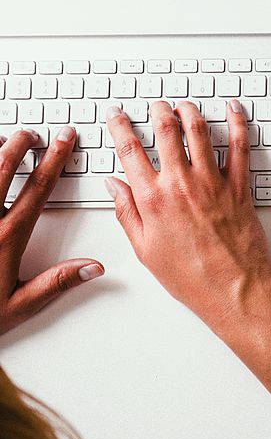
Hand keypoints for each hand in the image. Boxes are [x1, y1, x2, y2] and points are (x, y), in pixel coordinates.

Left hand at [0, 128, 103, 335]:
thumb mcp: (18, 304)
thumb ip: (57, 282)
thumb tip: (94, 267)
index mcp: (6, 237)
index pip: (38, 188)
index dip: (54, 160)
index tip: (64, 140)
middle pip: (3, 166)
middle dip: (20, 144)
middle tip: (31, 133)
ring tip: (2, 139)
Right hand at [105, 100, 270, 328]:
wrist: (235, 290)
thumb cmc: (192, 277)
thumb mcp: (145, 250)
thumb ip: (127, 213)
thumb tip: (113, 185)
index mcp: (153, 199)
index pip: (129, 149)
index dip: (119, 126)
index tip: (116, 115)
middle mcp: (182, 184)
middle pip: (166, 131)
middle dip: (158, 111)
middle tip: (155, 106)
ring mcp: (213, 183)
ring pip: (199, 131)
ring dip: (190, 111)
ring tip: (184, 106)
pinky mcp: (240, 187)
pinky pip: (240, 147)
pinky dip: (238, 123)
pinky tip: (234, 110)